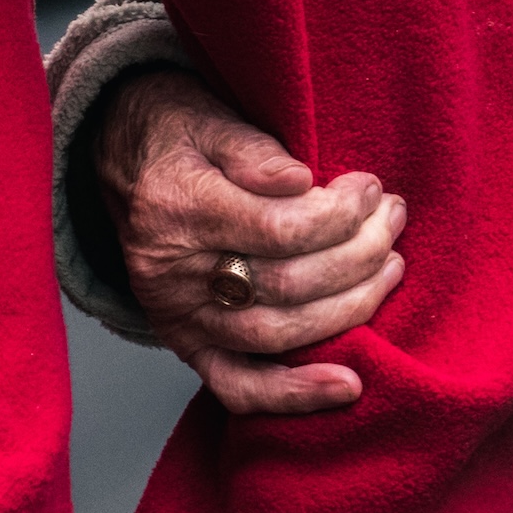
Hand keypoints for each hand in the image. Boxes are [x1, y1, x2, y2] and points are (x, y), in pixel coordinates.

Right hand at [95, 69, 406, 414]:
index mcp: (178, 210)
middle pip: (289, 284)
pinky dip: (294, 394)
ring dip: (351, 307)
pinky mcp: (188, 345)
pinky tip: (349, 385)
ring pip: (279, 334)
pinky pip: (239, 387)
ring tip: (390, 267)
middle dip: (359, 255)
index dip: (341, 215)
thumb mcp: (208, 118)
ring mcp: (180, 318)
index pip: (281, 230)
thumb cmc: (174, 137)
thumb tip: (300, 181)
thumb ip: (253, 150)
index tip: (370, 190)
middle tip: (391, 220)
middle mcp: (174, 275)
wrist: (121, 165)